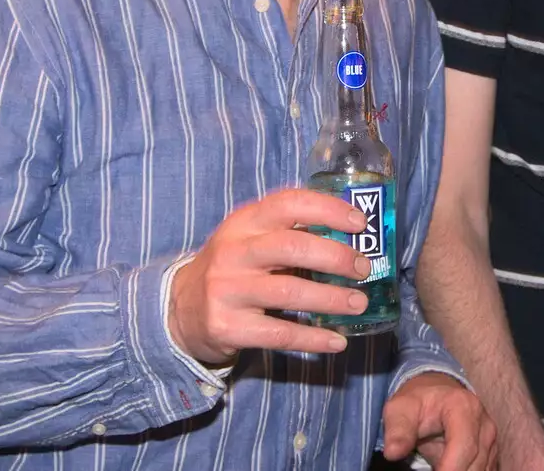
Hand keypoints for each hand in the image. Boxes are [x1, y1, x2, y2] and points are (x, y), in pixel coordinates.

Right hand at [168, 188, 370, 363]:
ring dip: (331, 299)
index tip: (359, 222)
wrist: (180, 311)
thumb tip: (351, 234)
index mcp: (244, 222)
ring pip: (289, 292)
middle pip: (292, 246)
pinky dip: (313, 338)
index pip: (289, 203)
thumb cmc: (232, 270)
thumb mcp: (250, 240)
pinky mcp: (227, 327)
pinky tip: (337, 340)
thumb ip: (289, 232)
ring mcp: (227, 290)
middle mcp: (233, 252)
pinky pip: (279, 333)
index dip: (328, 210)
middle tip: (363, 268)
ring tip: (359, 303)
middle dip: (335, 257)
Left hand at [382, 372, 497, 469]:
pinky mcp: (491, 453)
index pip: (464, 447)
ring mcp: (491, 440)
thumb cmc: (418, 402)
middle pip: (475, 465)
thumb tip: (393, 452)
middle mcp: (484, 424)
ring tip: (434, 467)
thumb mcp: (400, 408)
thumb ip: (398, 430)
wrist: (437, 394)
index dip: (450, 469)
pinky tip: (446, 469)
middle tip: (429, 469)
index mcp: (464, 408)